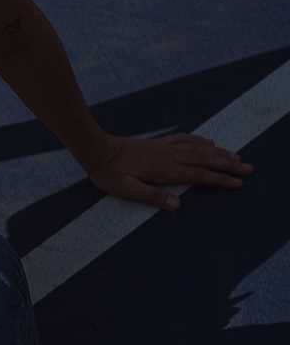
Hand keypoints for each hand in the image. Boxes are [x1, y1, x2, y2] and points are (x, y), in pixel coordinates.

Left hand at [83, 131, 253, 210]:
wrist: (97, 149)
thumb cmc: (109, 174)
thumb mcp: (127, 191)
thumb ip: (152, 197)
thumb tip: (177, 205)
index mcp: (165, 170)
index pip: (199, 176)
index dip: (219, 180)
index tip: (237, 183)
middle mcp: (169, 156)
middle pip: (205, 160)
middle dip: (228, 165)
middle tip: (248, 169)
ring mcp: (165, 148)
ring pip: (199, 148)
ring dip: (219, 152)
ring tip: (237, 157)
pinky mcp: (158, 142)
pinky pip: (185, 139)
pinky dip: (199, 140)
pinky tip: (208, 142)